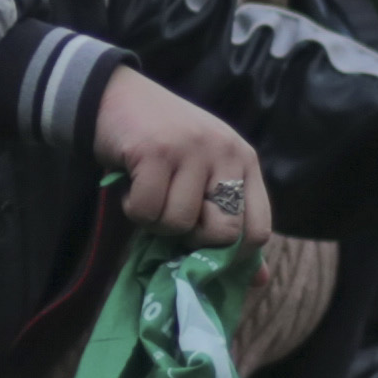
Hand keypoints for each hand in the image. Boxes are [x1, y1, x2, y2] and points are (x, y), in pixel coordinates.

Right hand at [89, 69, 267, 250]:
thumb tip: (258, 280)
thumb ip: (232, 221)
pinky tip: (133, 185)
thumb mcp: (206, 175)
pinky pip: (147, 210)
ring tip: (150, 193)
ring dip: (156, 222)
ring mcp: (192, 149)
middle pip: (224, 233)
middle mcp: (226, 152)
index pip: (259, 229)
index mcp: (244, 160)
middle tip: (173, 218)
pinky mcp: (155, 151)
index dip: (233, 254)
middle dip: (192, 239)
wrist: (117, 97)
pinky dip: (134, 208)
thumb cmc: (164, 143)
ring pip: (180, 224)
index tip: (204, 249)